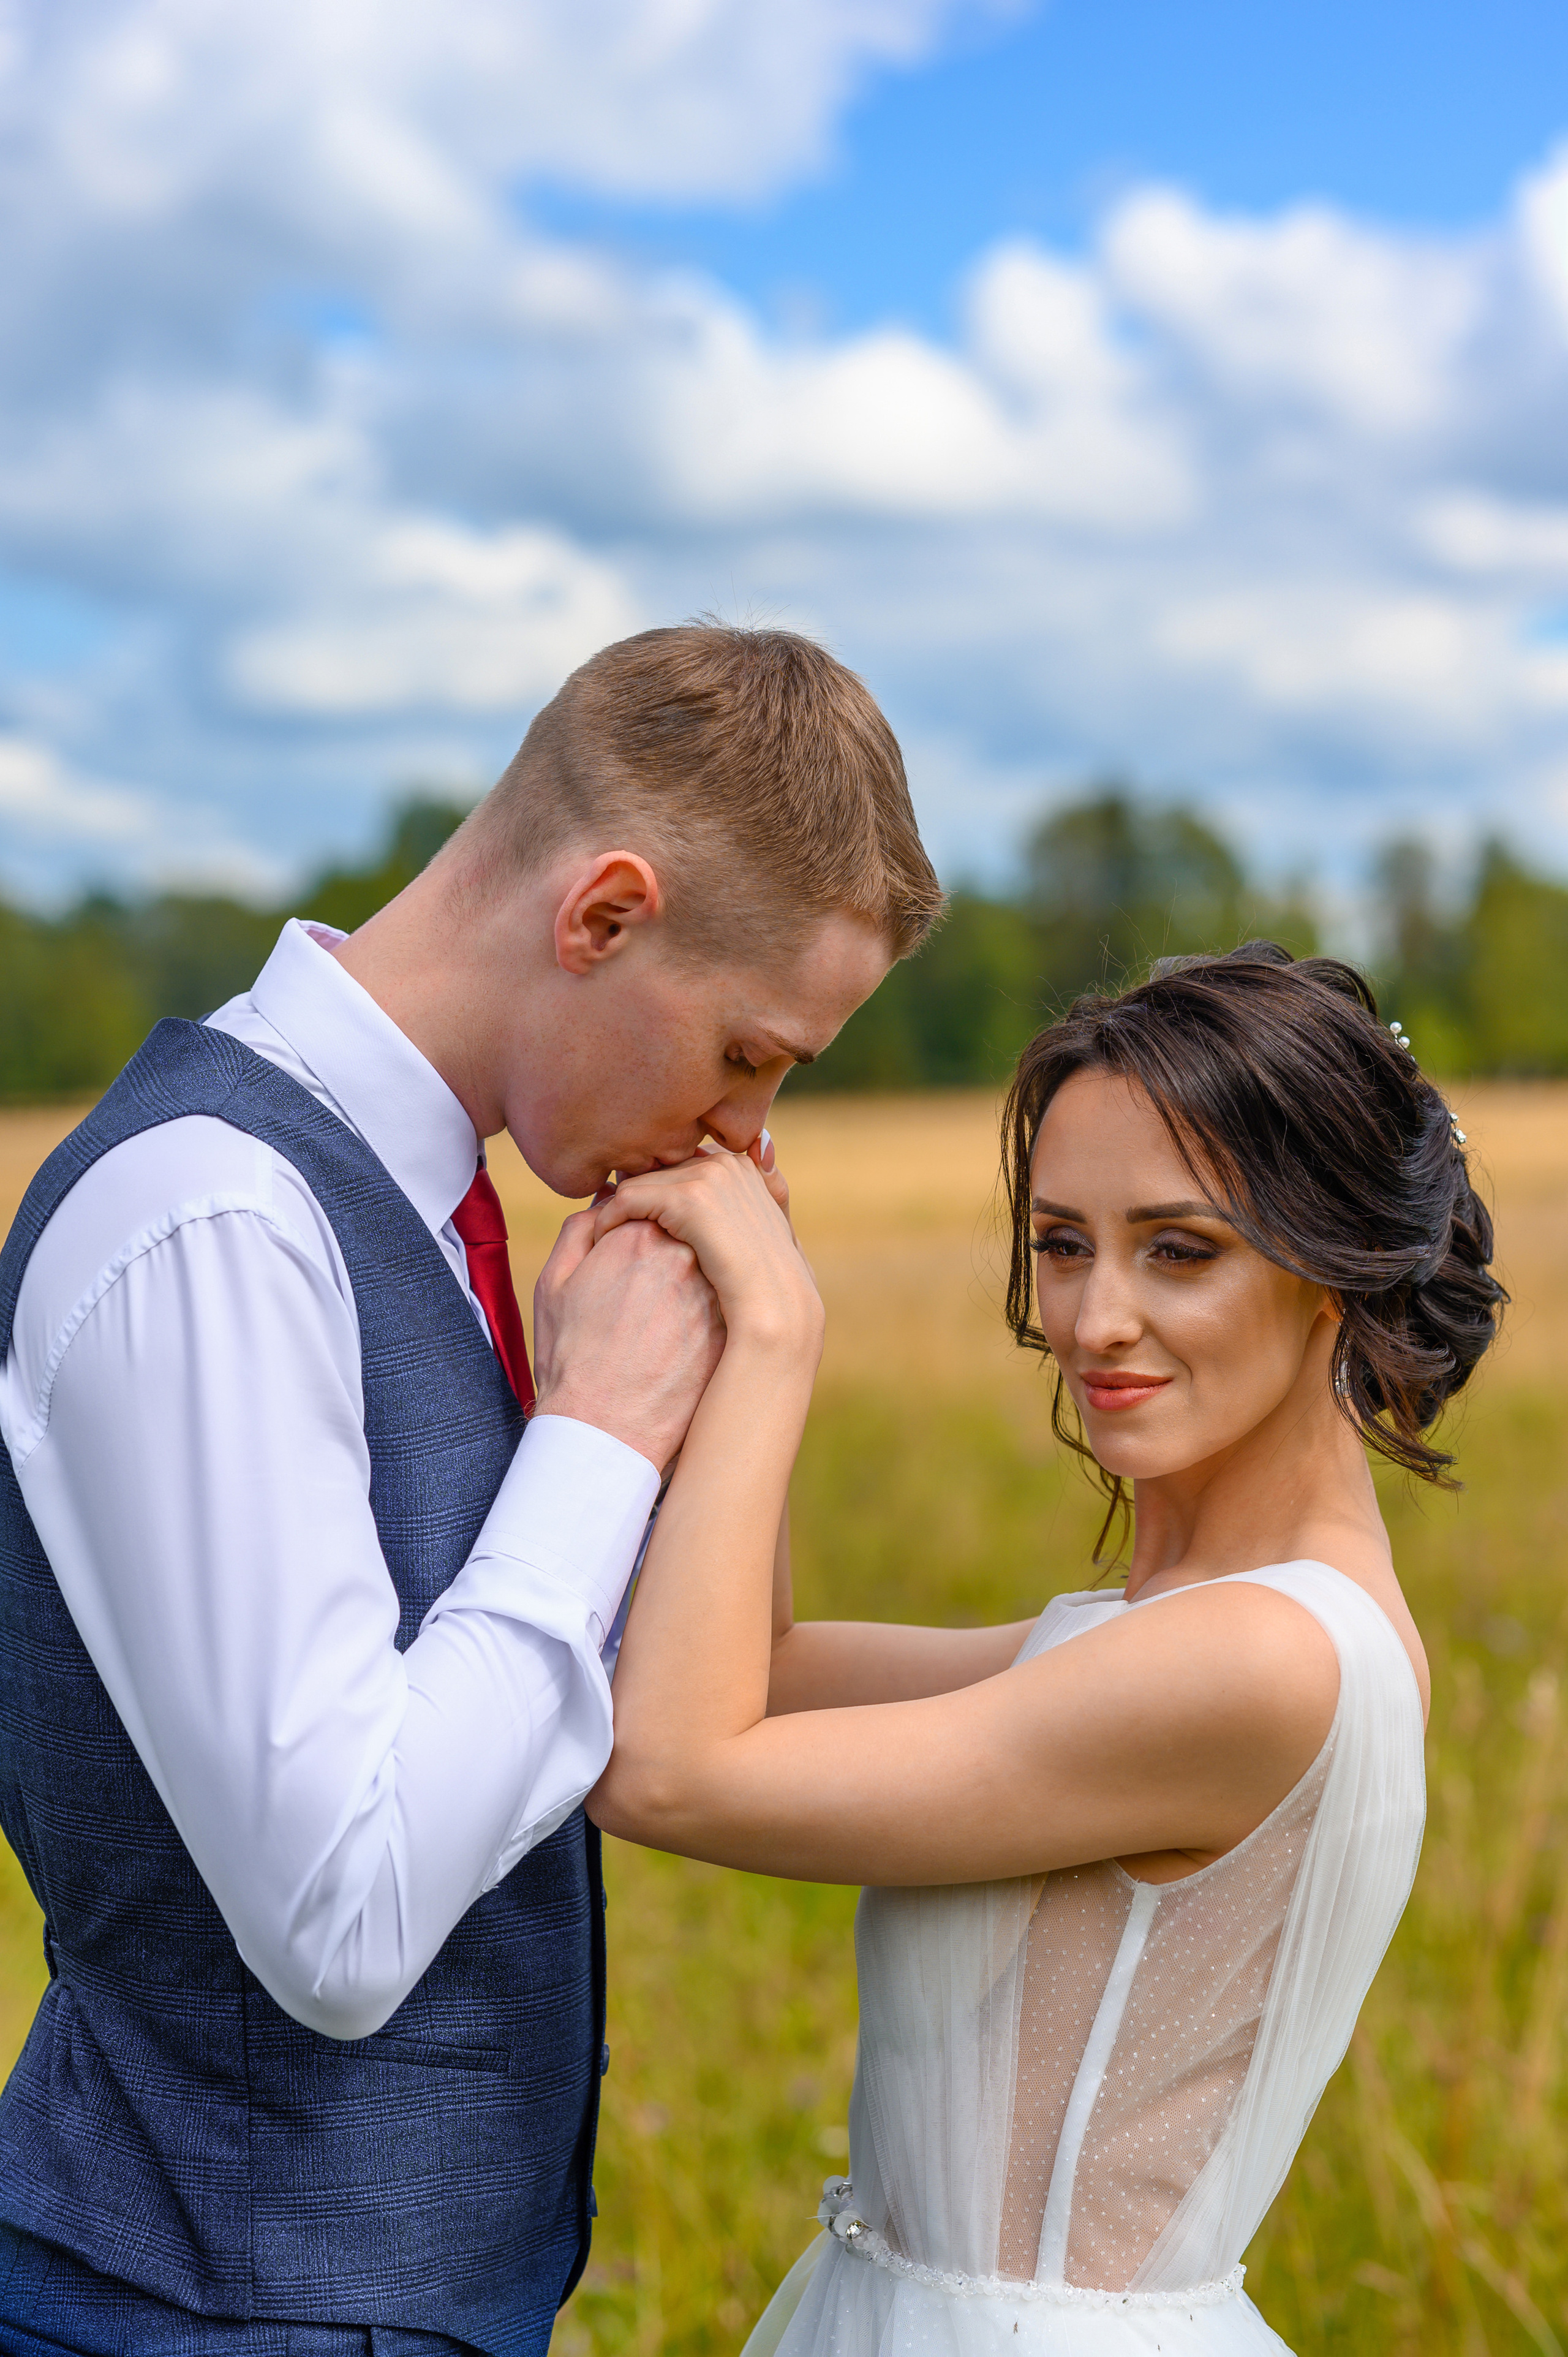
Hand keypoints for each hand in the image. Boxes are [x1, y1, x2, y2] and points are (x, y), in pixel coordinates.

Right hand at [531, 1210, 724, 1470]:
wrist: (605, 1431)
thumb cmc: (571, 1360)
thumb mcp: (554, 1285)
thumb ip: (580, 1229)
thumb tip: (611, 1200)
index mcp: (639, 1235)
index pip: (655, 1201)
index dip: (640, 1218)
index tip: (629, 1243)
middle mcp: (686, 1256)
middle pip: (691, 1225)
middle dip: (675, 1237)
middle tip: (650, 1275)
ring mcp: (716, 1292)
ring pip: (716, 1259)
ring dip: (701, 1267)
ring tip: (667, 1304)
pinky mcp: (734, 1327)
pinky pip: (732, 1295)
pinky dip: (718, 1298)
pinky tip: (689, 1327)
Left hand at [592, 1149, 822, 1359]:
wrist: (776, 1313)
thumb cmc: (767, 1285)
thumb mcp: (769, 1231)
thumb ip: (762, 1192)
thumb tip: (759, 1152)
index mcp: (741, 1165)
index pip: (679, 1166)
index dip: (655, 1194)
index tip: (635, 1221)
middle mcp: (725, 1161)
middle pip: (655, 1170)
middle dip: (634, 1198)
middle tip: (609, 1228)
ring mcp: (709, 1176)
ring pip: (636, 1182)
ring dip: (615, 1210)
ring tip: (601, 1238)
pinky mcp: (687, 1198)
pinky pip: (625, 1199)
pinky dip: (606, 1221)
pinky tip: (599, 1245)